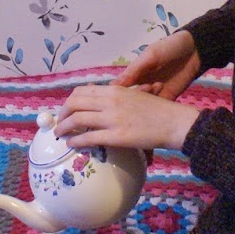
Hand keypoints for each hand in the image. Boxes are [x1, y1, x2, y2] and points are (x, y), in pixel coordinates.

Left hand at [54, 81, 197, 152]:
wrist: (174, 123)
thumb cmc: (158, 110)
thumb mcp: (135, 95)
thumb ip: (117, 95)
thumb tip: (100, 99)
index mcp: (114, 89)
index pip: (82, 91)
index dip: (70, 101)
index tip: (67, 110)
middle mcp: (110, 100)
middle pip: (74, 103)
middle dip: (62, 114)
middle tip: (60, 123)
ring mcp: (112, 118)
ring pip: (77, 119)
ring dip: (64, 127)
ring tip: (61, 134)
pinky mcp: (116, 136)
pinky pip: (88, 137)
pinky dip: (75, 140)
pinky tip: (72, 144)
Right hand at [113, 29, 200, 100]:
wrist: (194, 50)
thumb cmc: (168, 48)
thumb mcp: (149, 56)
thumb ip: (133, 70)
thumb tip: (113, 85)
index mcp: (133, 75)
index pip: (119, 90)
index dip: (118, 94)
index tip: (123, 93)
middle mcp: (141, 86)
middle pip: (130, 101)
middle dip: (137, 97)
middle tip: (149, 85)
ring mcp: (155, 94)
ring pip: (144, 107)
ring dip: (149, 101)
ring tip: (159, 85)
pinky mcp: (168, 99)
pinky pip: (159, 109)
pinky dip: (159, 108)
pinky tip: (163, 100)